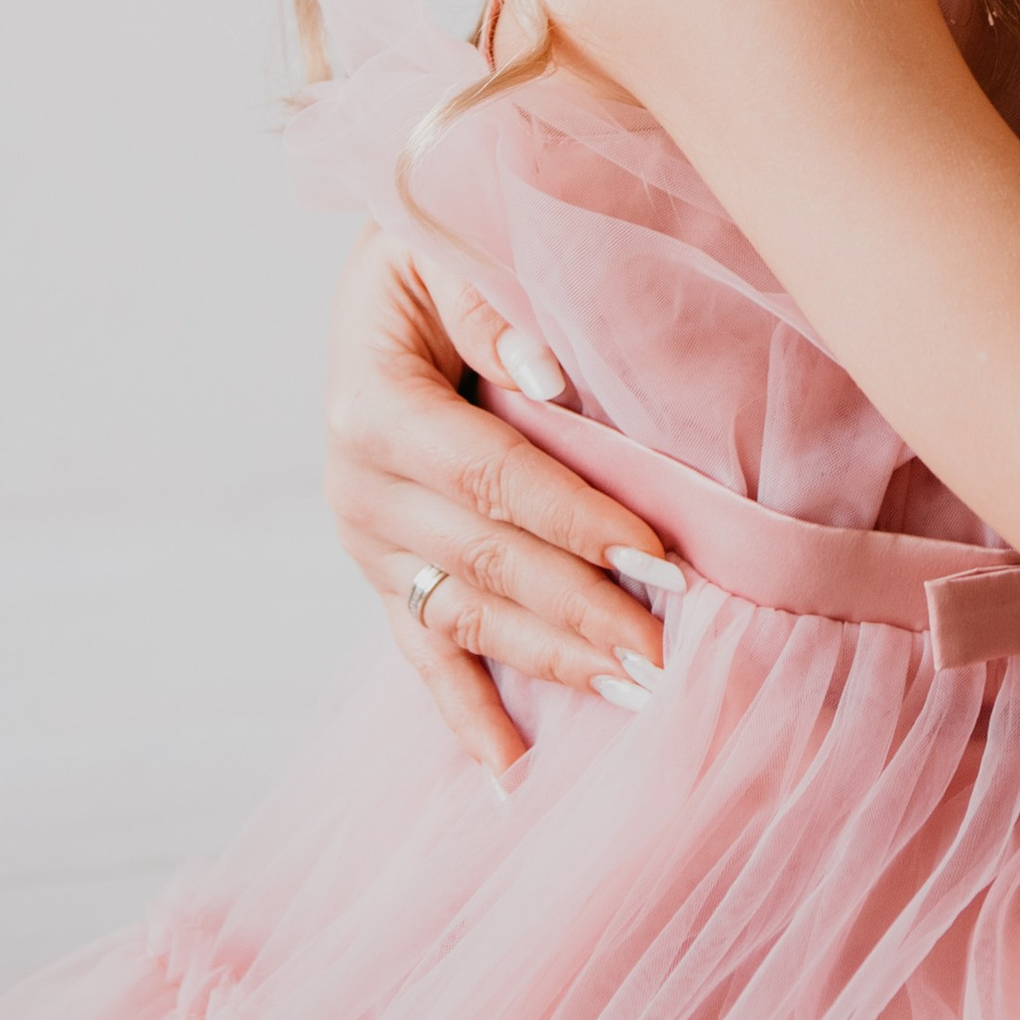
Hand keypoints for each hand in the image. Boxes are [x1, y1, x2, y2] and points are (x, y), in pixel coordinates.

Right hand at [325, 225, 681, 775]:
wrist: (393, 268)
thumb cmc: (438, 244)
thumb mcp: (449, 242)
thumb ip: (491, 304)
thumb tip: (548, 376)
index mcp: (369, 402)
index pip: (488, 474)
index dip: (574, 518)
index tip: (657, 554)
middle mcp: (355, 485)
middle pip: (484, 560)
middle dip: (579, 608)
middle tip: (664, 652)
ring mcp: (367, 542)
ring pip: (465, 617)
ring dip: (548, 660)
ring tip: (629, 694)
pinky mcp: (385, 574)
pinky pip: (424, 654)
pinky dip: (466, 716)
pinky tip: (512, 777)